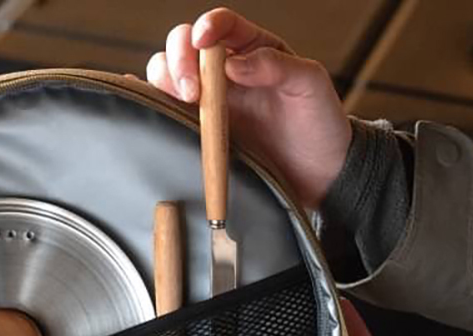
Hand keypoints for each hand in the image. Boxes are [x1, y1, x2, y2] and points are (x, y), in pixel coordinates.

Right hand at [146, 8, 351, 208]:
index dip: (208, 25)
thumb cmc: (319, 124)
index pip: (221, 25)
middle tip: (193, 91)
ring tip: (186, 102)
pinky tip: (153, 105)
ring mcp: (209, 100)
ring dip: (166, 80)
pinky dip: (153, 102)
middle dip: (180, 58)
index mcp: (254, 48)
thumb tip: (234, 65)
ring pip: (168, 73)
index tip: (204, 41)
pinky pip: (168, 109)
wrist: (320, 174)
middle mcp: (226, 71)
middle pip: (184, 44)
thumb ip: (276, 65)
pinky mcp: (199, 129)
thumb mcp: (310, 85)